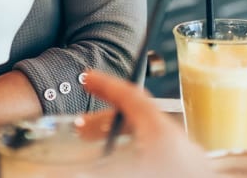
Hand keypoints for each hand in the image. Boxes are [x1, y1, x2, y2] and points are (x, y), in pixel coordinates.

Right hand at [83, 70, 212, 176]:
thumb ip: (93, 167)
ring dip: (121, 144)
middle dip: (108, 121)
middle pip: (140, 119)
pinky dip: (137, 158)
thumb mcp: (123, 168)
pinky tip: (123, 167)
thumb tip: (56, 172)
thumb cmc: (171, 176)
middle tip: (82, 129)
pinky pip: (161, 160)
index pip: (132, 96)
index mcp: (162, 136)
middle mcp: (179, 146)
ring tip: (98, 156)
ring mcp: (187, 164)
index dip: (107, 85)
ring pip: (150, 142)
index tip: (88, 78)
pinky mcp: (190, 175)